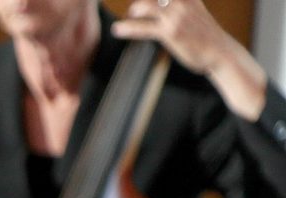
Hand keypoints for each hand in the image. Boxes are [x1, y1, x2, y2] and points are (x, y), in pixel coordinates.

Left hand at [116, 0, 267, 117]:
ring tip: (131, 14)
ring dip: (135, 9)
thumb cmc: (206, 35)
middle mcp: (183, 2)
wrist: (220, 51)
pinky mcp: (170, 32)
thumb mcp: (196, 12)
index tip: (141, 0)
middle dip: (141, 1)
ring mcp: (176, 17)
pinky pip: (143, 28)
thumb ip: (182, 6)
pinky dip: (128, 28)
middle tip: (134, 7)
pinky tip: (118, 29)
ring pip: (147, 6)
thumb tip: (165, 5)